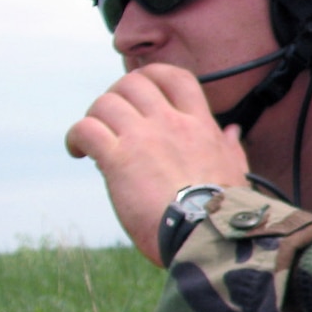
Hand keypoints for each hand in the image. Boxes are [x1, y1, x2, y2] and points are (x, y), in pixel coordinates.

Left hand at [66, 65, 248, 264]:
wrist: (208, 235)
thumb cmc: (224, 211)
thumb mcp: (235, 170)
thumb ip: (230, 146)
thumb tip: (233, 131)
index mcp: (200, 125)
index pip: (174, 77)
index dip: (152, 77)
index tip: (142, 93)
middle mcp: (170, 123)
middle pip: (133, 83)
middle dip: (117, 95)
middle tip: (113, 118)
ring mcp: (143, 139)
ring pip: (105, 102)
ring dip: (95, 117)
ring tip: (94, 139)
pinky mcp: (118, 159)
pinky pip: (85, 129)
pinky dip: (76, 137)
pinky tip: (80, 153)